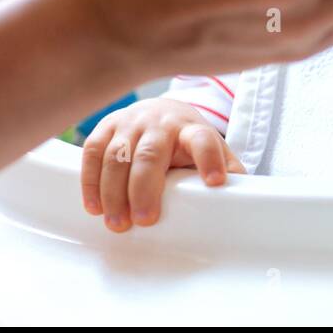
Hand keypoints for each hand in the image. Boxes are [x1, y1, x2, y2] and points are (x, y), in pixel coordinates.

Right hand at [80, 97, 244, 231]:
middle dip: (145, 188)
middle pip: (151, 152)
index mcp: (192, 129)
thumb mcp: (212, 151)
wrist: (162, 110)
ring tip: (117, 222)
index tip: (216, 183)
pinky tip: (95, 206)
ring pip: (117, 155)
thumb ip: (227, 172)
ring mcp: (131, 122)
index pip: (204, 140)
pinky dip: (90, 181)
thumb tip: (241, 203)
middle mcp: (161, 123)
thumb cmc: (188, 141)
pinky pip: (92, 152)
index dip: (210, 160)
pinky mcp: (107, 126)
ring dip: (114, 192)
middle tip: (145, 221)